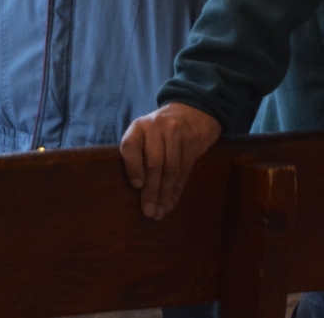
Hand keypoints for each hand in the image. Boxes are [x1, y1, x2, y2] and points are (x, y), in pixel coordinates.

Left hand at [118, 102, 222, 219]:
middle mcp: (157, 128)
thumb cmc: (160, 129)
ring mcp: (177, 135)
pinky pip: (184, 172)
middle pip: (154, 162)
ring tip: (159, 213)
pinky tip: (170, 204)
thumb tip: (133, 187)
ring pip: (171, 170)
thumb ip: (136, 152)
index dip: (132, 166)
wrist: (193, 111)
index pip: (130, 145)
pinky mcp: (193, 145)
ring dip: (165, 195)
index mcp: (139, 126)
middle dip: (151, 190)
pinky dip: (176, 191)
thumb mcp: (144, 132)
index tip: (136, 185)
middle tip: (148, 211)